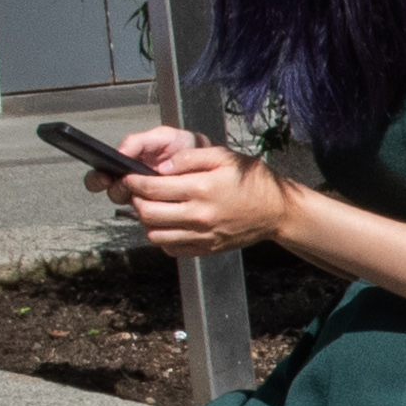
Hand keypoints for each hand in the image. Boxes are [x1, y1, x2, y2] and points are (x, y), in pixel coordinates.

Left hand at [113, 130, 290, 258]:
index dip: (133, 182)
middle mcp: (199, 216)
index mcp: (201, 189)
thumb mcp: (223, 156)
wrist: (276, 210)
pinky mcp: (205, 249)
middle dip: (136, 200)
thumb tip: (160, 167)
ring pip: (154, 234)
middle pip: (147, 213)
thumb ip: (188, 158)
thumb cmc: (251, 181)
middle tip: (138, 192)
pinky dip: (163, 236)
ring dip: (147, 220)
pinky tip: (169, 223)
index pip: (151, 188)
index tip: (130, 177)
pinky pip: (170, 248)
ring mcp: (202, 236)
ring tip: (153, 207)